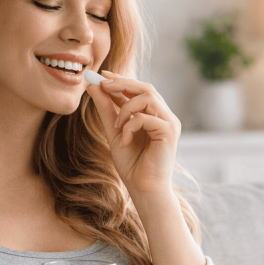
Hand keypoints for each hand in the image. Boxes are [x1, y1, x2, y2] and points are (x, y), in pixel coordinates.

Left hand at [86, 70, 180, 198]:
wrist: (143, 189)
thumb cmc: (132, 164)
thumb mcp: (114, 132)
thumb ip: (106, 110)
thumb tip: (93, 86)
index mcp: (154, 115)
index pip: (139, 90)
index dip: (121, 80)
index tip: (101, 75)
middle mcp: (165, 116)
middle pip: (146, 87)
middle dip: (122, 83)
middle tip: (101, 85)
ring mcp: (170, 122)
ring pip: (147, 97)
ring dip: (125, 108)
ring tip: (117, 127)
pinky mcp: (169, 131)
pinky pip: (145, 117)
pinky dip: (130, 125)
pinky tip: (125, 140)